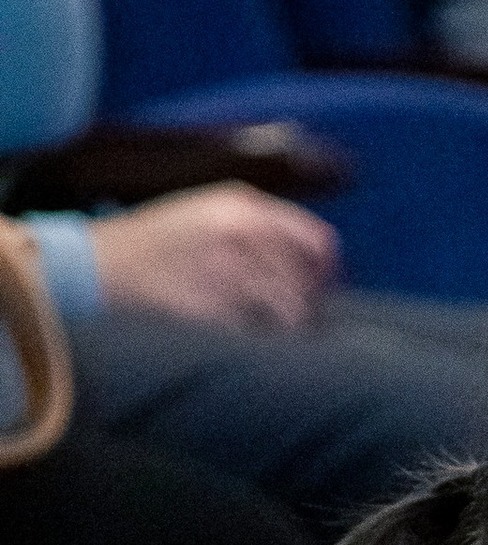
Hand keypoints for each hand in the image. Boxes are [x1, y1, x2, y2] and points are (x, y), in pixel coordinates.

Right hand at [88, 184, 338, 332]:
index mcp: (244, 206)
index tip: (325, 286)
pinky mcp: (212, 306)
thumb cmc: (158, 240)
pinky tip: (247, 336)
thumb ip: (259, 226)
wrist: (102, 263)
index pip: (317, 241)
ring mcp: (227, 271)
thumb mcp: (207, 211)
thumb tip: (313, 256)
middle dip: (311, 303)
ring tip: (277, 330)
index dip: (328, 269)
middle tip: (303, 317)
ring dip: (290, 326)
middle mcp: (241, 235)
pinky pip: (258, 331)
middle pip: (308, 280)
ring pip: (289, 309)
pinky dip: (260, 338)